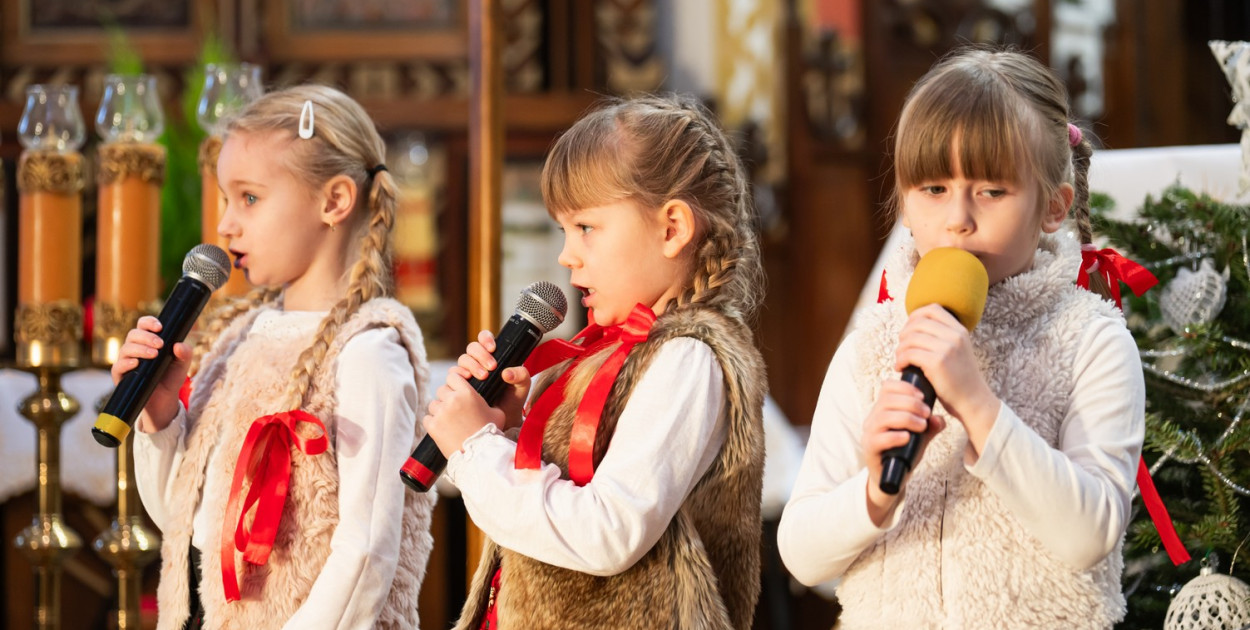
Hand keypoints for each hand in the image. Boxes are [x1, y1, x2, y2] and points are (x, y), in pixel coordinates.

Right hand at [110, 316, 190, 432]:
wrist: (164, 400)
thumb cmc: (170, 378)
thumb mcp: (182, 365)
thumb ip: (185, 354)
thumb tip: (179, 345)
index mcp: (148, 341)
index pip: (143, 325)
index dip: (148, 322)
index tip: (159, 326)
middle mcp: (134, 349)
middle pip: (133, 334)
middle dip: (147, 337)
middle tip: (160, 344)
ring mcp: (126, 361)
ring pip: (126, 348)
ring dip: (140, 349)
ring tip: (154, 354)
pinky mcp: (120, 376)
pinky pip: (118, 366)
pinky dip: (127, 363)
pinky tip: (137, 363)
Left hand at [423, 371, 505, 457]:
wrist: (479, 455)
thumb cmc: (490, 434)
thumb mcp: (497, 413)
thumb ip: (488, 402)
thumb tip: (485, 400)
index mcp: (467, 393)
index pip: (453, 376)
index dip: (454, 382)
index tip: (456, 390)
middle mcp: (452, 400)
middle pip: (441, 390)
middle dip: (447, 398)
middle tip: (454, 409)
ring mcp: (441, 413)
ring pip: (433, 404)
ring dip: (439, 410)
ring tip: (449, 421)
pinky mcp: (433, 426)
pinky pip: (427, 418)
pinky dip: (433, 423)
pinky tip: (443, 428)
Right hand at [451, 330, 530, 430]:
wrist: (503, 420)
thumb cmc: (513, 400)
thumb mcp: (522, 386)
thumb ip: (521, 375)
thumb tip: (506, 373)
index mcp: (493, 357)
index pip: (484, 339)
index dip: (485, 339)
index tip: (492, 348)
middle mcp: (478, 363)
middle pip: (471, 349)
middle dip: (480, 355)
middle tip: (492, 367)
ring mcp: (468, 374)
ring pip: (462, 360)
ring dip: (472, 366)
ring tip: (484, 377)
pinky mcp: (459, 385)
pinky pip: (453, 375)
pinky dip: (459, 375)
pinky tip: (468, 380)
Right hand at [862, 380, 945, 524]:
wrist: (891, 479)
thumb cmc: (904, 453)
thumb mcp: (920, 437)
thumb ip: (930, 426)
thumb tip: (939, 419)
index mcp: (883, 410)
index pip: (887, 387)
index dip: (904, 387)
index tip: (922, 396)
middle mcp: (873, 419)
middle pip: (887, 400)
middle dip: (910, 404)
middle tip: (927, 413)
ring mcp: (869, 434)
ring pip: (883, 417)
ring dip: (906, 418)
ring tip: (921, 425)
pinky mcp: (870, 449)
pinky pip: (879, 438)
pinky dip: (895, 436)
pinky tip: (908, 438)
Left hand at [893, 304, 998, 442]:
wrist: (973, 401)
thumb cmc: (960, 379)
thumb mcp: (958, 350)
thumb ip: (943, 337)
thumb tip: (915, 327)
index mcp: (960, 330)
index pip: (932, 309)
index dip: (915, 316)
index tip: (908, 330)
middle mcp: (955, 335)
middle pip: (918, 322)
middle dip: (904, 334)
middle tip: (902, 348)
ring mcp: (947, 348)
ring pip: (910, 338)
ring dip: (900, 349)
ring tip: (900, 359)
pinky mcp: (937, 362)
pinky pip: (909, 354)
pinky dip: (900, 360)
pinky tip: (900, 367)